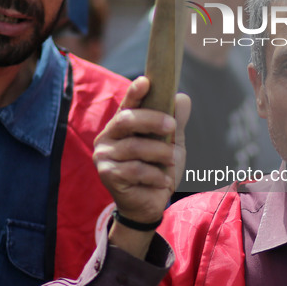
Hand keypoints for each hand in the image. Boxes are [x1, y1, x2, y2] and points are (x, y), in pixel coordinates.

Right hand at [93, 76, 190, 226]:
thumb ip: (176, 122)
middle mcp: (107, 137)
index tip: (146, 81)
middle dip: (152, 120)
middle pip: (126, 120)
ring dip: (159, 152)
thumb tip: (182, 98)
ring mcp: (104, 156)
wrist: (150, 204)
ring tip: (172, 160)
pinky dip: (155, 175)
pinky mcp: (107, 175)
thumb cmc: (158, 168)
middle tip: (173, 125)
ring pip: (134, 147)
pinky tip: (163, 180)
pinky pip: (135, 170)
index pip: (127, 104)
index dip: (135, 92)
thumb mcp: (173, 143)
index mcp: (122, 125)